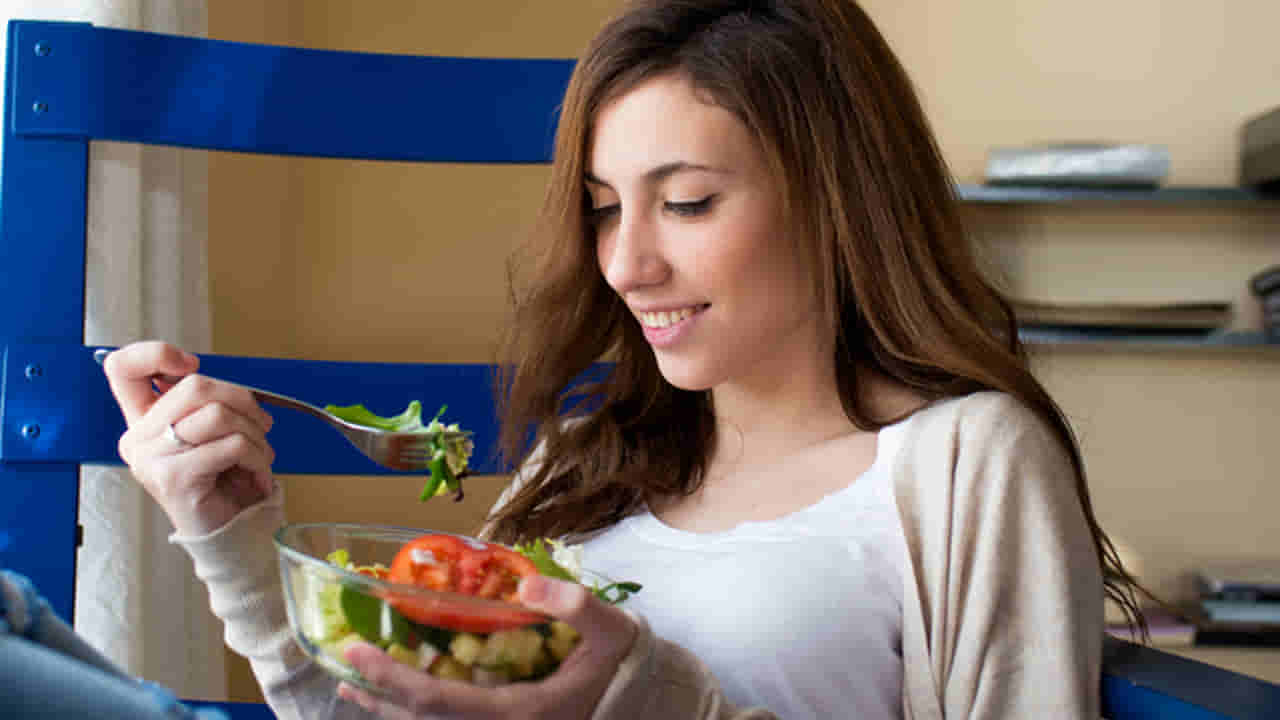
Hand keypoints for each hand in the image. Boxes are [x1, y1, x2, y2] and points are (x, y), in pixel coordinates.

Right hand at [103, 340, 275, 535]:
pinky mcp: (175, 478)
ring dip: (256, 433)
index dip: (156, 353)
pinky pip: (232, 445)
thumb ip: (204, 403)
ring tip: (261, 454)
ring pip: (218, 415)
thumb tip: (214, 380)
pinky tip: (257, 474)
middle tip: (261, 423)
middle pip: (194, 386)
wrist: (229, 534)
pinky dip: (258, 457)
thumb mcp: (212, 434)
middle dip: (242, 399)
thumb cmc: (224, 481)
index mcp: (142, 421)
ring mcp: (152, 459)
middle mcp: (138, 438)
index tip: (192, 366)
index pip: (122, 368)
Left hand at [338, 575, 636, 719]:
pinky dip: (410, 713)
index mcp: (517, 713)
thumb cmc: (618, 663)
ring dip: (387, 709)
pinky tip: (390, 701)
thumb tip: (527, 583)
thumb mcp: (609, 630)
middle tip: (345, 661)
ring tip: (352, 686)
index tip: (358, 651)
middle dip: (378, 693)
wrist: (638, 703)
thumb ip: (576, 605)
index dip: (392, 678)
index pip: (438, 702)